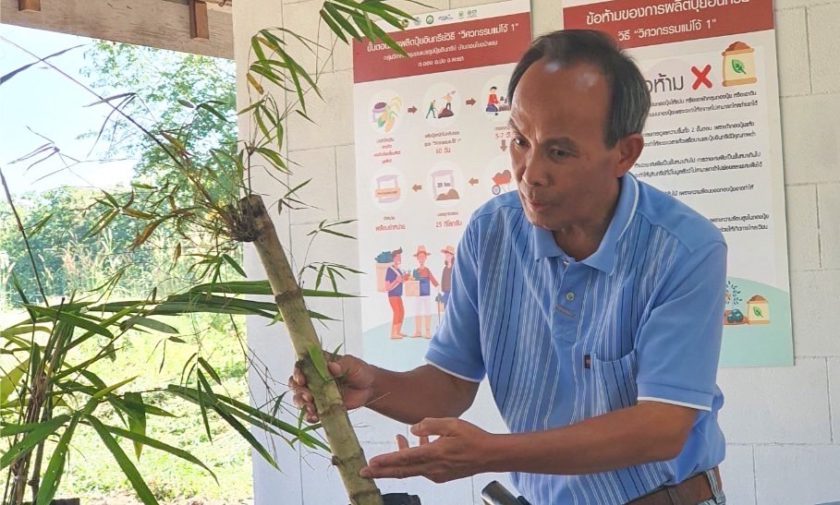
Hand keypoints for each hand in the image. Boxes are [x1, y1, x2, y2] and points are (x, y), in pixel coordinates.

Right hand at [290, 354, 374, 422]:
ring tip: (311, 408)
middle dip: (299, 391)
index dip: (297, 373)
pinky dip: (309, 416)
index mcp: (317, 365)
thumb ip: (342, 365)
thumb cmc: (359, 371)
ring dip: (302, 404)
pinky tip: (314, 417)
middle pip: (296, 384)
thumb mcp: (353, 364)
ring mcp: (316, 394)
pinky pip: (311, 412)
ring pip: (300, 399)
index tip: (302, 380)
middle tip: (308, 397)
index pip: (301, 367)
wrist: (369, 388)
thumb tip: (331, 366)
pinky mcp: (321, 407)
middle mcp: (312, 379)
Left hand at [360, 418, 493, 482]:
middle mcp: (432, 467)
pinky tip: (418, 442)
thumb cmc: (472, 438)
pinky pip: (422, 467)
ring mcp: (436, 473)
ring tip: (397, 439)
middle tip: (364, 472)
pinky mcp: (441, 474)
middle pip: (401, 471)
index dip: (386, 461)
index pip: (404, 459)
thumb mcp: (452, 423)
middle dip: (381, 471)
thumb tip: (412, 430)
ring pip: (410, 468)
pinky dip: (414, 457)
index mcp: (434, 454)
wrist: (489, 455)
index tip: (370, 464)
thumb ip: (430, 425)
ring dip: (399, 459)